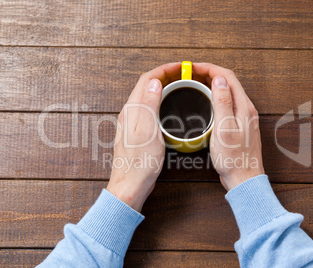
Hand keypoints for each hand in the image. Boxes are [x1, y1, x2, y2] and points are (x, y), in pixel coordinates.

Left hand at [107, 62, 180, 210]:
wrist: (131, 185)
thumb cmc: (139, 163)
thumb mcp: (147, 131)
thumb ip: (149, 104)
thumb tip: (154, 82)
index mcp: (132, 110)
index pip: (146, 79)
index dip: (163, 70)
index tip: (180, 67)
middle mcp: (130, 113)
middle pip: (146, 86)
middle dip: (164, 75)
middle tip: (183, 74)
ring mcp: (132, 123)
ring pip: (148, 96)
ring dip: (162, 87)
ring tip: (179, 85)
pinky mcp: (137, 132)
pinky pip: (149, 108)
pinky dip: (161, 101)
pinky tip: (170, 107)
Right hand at [193, 63, 264, 190]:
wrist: (244, 178)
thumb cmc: (234, 158)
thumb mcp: (224, 128)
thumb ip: (223, 102)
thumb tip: (219, 80)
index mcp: (243, 106)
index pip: (227, 76)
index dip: (209, 68)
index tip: (193, 67)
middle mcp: (246, 108)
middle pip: (228, 81)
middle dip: (209, 73)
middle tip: (191, 74)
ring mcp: (243, 117)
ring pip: (227, 91)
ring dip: (212, 84)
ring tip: (195, 83)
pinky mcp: (239, 125)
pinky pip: (227, 103)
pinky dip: (215, 96)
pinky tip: (205, 102)